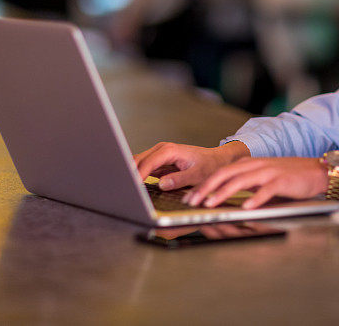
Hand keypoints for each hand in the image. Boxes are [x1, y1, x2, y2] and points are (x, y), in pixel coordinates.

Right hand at [133, 141, 249, 189]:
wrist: (217, 160)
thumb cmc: (210, 166)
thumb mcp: (198, 175)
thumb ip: (180, 179)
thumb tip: (162, 184)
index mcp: (170, 150)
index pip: (148, 162)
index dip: (138, 174)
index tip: (130, 186)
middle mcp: (161, 150)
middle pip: (137, 161)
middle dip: (128, 173)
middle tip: (120, 189)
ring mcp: (158, 155)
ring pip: (137, 163)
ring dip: (130, 174)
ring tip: (122, 188)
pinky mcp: (158, 162)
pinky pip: (143, 168)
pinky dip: (136, 176)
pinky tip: (131, 187)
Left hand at [183, 157, 326, 209]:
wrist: (317, 171)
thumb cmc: (290, 176)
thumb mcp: (264, 175)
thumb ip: (246, 181)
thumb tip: (224, 194)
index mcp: (250, 164)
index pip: (221, 172)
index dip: (204, 184)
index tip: (190, 196)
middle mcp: (257, 165)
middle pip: (225, 174)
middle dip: (206, 188)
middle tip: (192, 202)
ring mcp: (269, 172)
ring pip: (241, 180)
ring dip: (223, 193)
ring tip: (211, 205)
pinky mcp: (282, 181)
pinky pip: (266, 190)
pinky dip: (255, 198)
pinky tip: (246, 207)